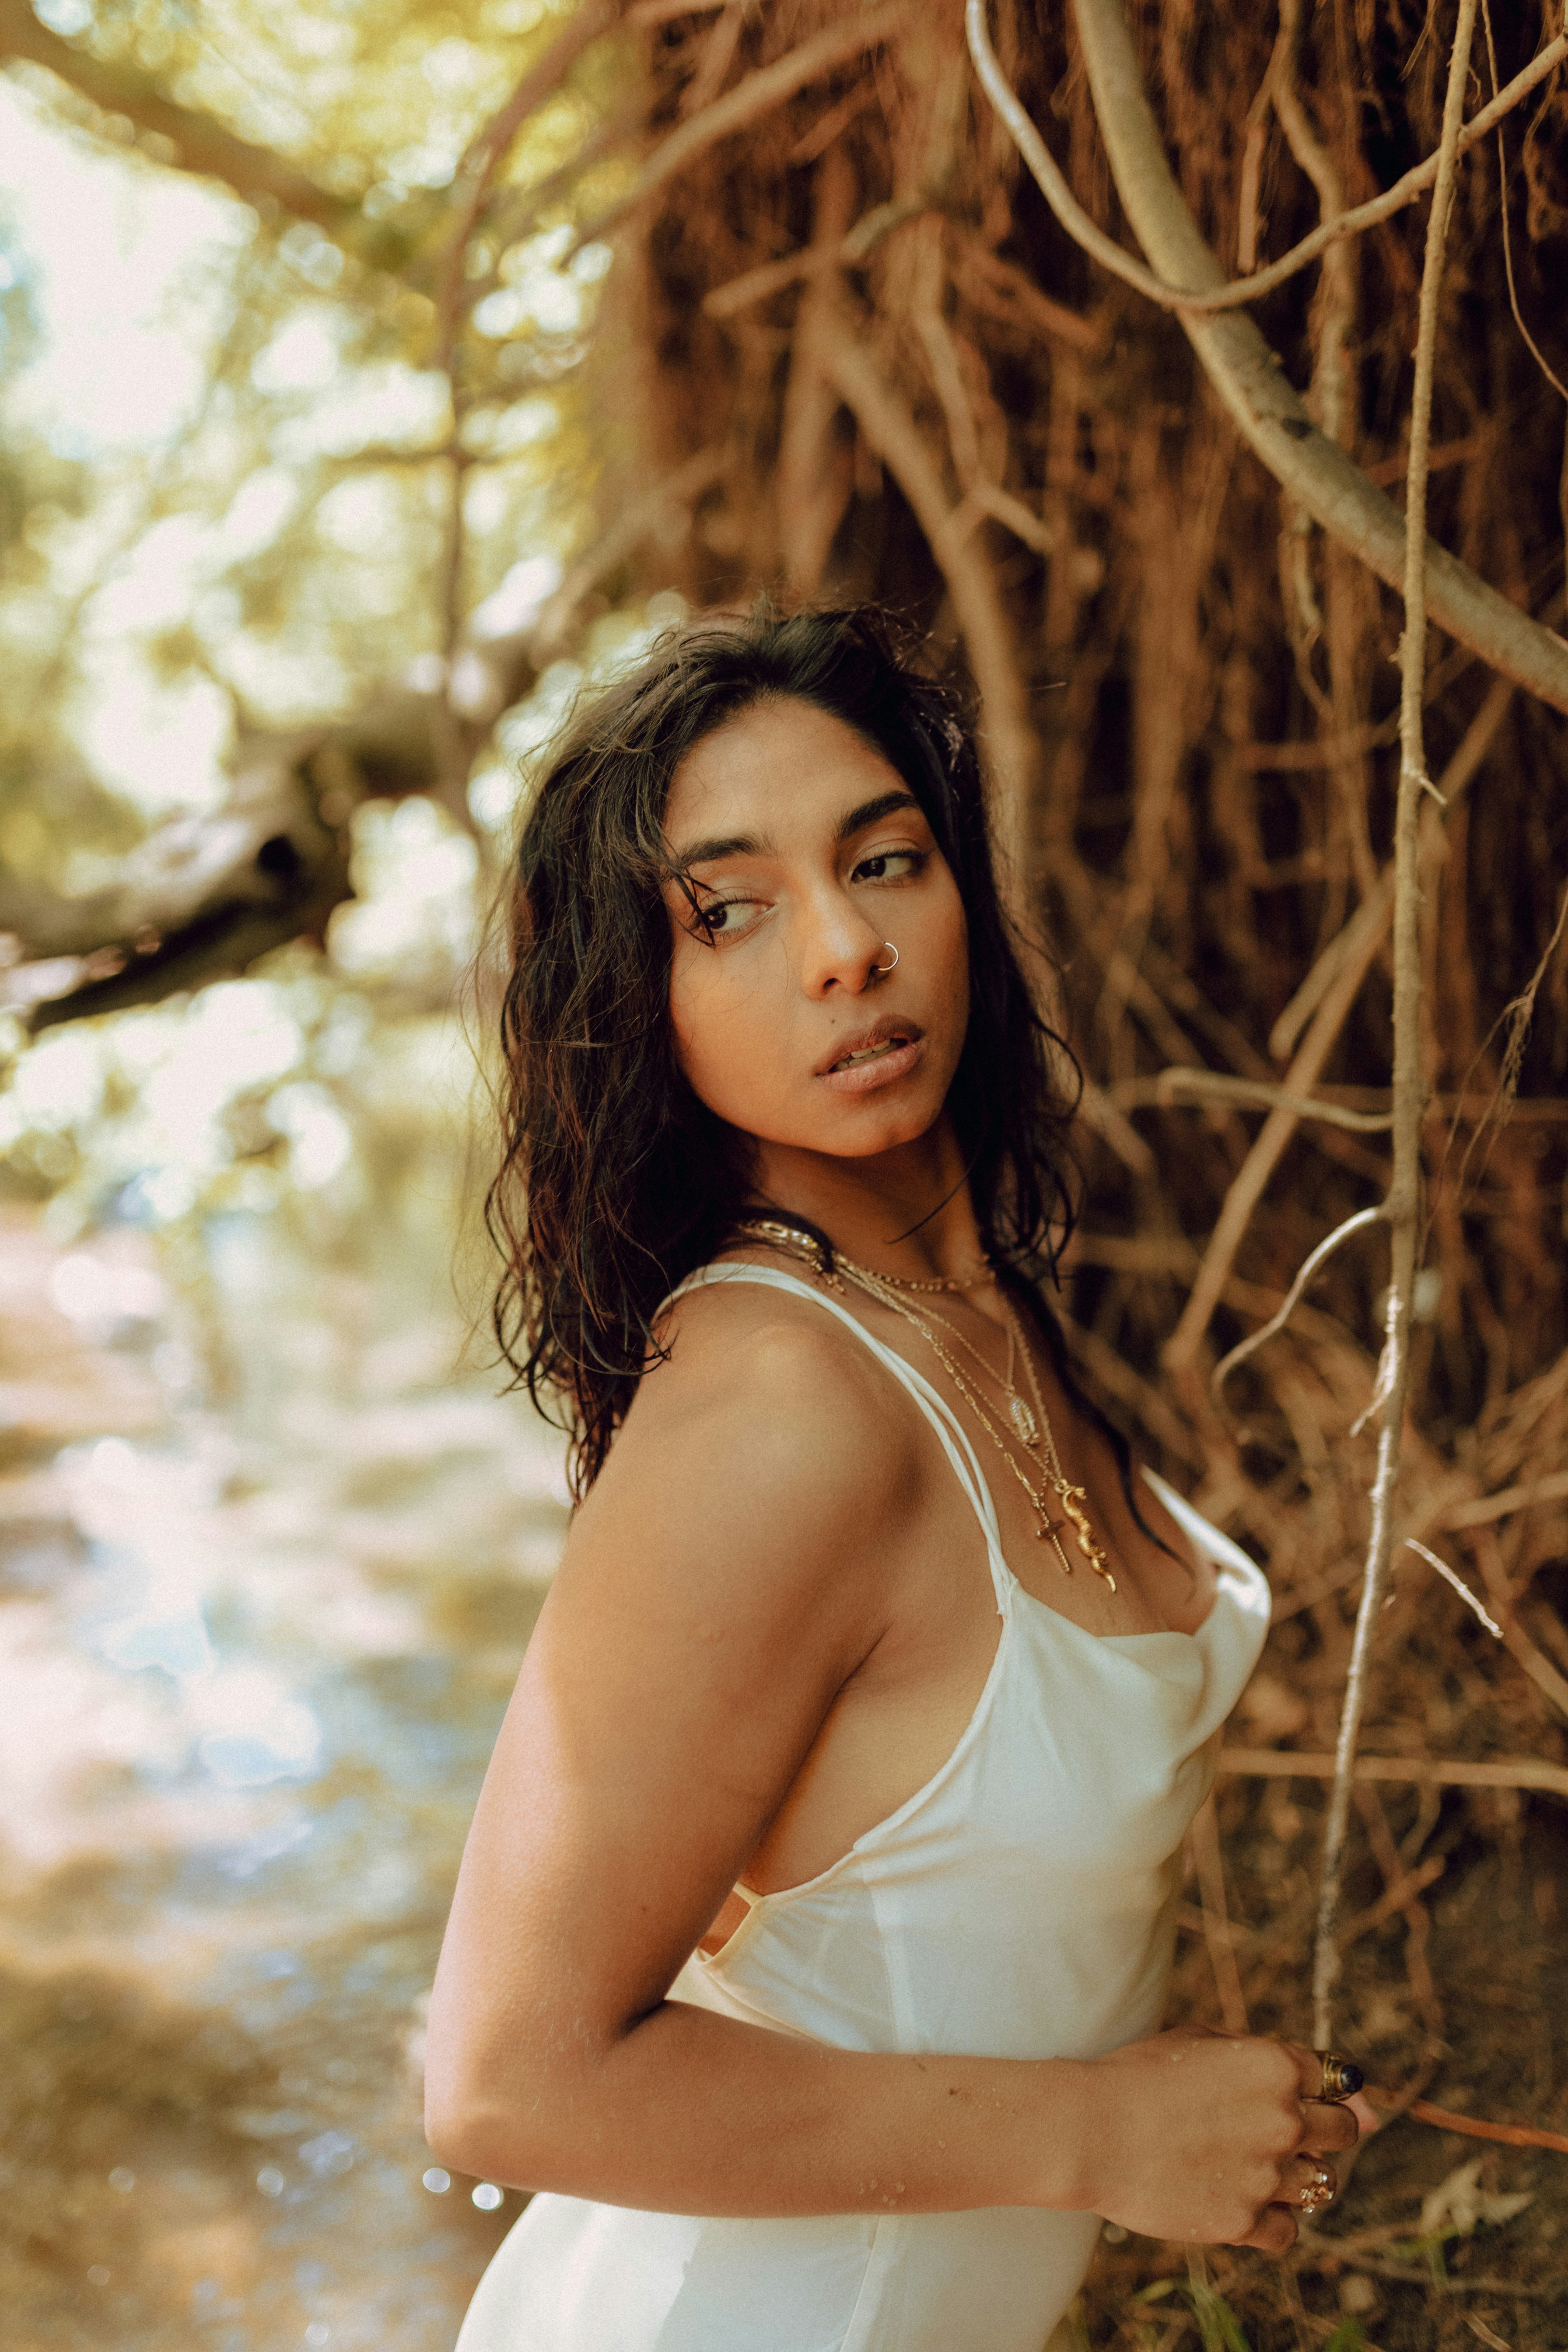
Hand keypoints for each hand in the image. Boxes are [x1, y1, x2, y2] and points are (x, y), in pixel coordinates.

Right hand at [1076, 2028, 1359, 2248]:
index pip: (1335, 2079)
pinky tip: (1239, 2199)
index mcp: (1276, 2066)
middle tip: (1277, 2132)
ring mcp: (1267, 2175)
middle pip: (1343, 2132)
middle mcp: (1283, 2120)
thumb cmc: (1139, 2075)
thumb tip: (1345, 2090)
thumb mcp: (1200, 2040)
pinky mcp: (1244, 2222)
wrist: (1090, 2130)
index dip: (1315, 2088)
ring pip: (1322, 2184)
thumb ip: (1265, 2055)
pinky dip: (1271, 2219)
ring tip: (1250, 2165)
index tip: (1296, 2095)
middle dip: (1320, 2130)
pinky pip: (1287, 2231)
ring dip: (1294, 2175)